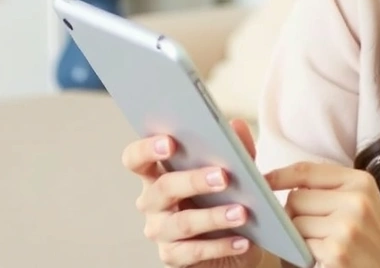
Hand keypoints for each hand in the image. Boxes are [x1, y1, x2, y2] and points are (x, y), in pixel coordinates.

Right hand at [121, 118, 262, 267]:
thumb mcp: (235, 170)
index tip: (170, 141)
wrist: (238, 238)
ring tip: (241, 212)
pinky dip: (220, 245)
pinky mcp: (172, 257)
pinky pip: (193, 252)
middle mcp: (152, 202)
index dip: (147, 149)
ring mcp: (160, 231)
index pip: (136, 159)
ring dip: (213, 216)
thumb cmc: (225, 197)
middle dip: (193, 180)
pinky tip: (242, 239)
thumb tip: (237, 125)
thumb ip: (235, 148)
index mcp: (158, 173)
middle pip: (163, 188)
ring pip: (181, 223)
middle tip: (223, 176)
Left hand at [266, 162, 379, 267]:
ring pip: (295, 224)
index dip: (279, 175)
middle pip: (295, 199)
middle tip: (310, 229)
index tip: (263, 181)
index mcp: (360, 181)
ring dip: (298, 237)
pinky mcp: (337, 252)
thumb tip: (282, 184)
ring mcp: (346, 226)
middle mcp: (355, 199)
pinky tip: (322, 258)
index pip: (306, 171)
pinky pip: (301, 247)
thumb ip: (330, 188)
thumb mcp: (363, 201)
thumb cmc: (376, 237)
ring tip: (319, 244)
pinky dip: (304, 255)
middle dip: (294, 215)